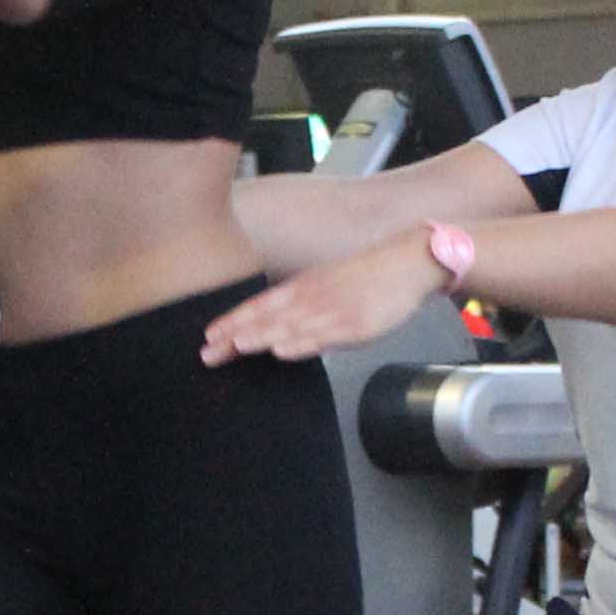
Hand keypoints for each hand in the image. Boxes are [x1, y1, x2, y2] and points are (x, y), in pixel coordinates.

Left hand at [203, 233, 447, 365]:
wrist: (409, 261)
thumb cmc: (369, 277)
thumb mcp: (327, 285)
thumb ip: (301, 305)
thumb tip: (275, 329)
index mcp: (304, 287)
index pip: (260, 305)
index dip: (233, 321)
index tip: (207, 336)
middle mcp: (313, 296)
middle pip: (268, 318)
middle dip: (235, 335)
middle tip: (207, 353)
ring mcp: (334, 309)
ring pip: (290, 326)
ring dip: (260, 337)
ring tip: (234, 347)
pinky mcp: (356, 323)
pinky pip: (325, 336)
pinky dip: (302, 344)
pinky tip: (282, 351)